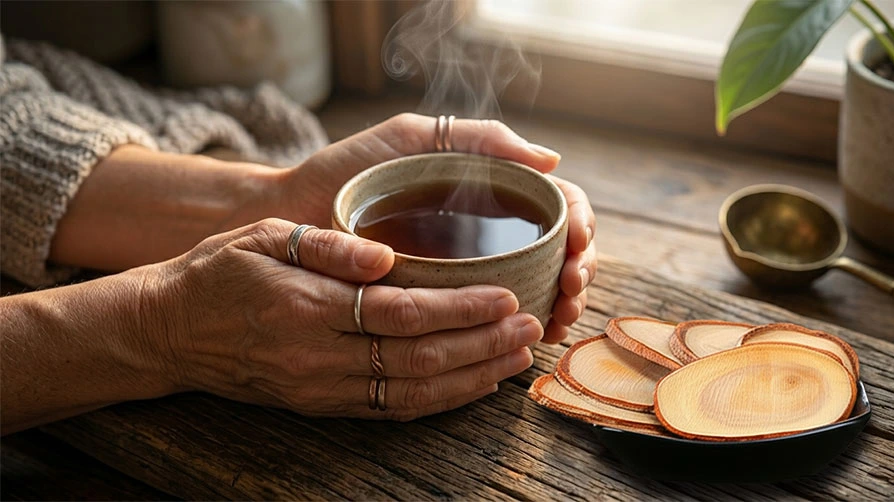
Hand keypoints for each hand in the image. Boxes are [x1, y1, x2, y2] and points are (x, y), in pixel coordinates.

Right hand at [152, 218, 539, 419]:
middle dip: (482, 345)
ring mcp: (321, 388)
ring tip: (516, 359)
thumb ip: (329, 246)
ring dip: (472, 378)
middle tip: (529, 328)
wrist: (170, 329)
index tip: (505, 297)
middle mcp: (319, 357)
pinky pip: (391, 410)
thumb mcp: (266, 237)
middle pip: (420, 358)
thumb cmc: (219, 272)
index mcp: (308, 308)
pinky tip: (472, 386)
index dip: (461, 308)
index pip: (404, 312)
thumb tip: (386, 255)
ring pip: (413, 392)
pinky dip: (439, 401)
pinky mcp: (321, 405)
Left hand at [262, 114, 596, 342]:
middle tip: (570, 292)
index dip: (578, 225)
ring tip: (557, 318)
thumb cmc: (347, 168)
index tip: (576, 245)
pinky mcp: (440, 302)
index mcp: (488, 190)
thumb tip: (551, 161)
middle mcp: (485, 232)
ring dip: (559, 305)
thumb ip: (477, 137)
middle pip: (556, 253)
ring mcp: (467, 269)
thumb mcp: (412, 139)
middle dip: (577, 274)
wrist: (290, 212)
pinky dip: (517, 329)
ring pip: (534, 289)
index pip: (556, 207)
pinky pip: (489, 320)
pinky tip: (529, 339)